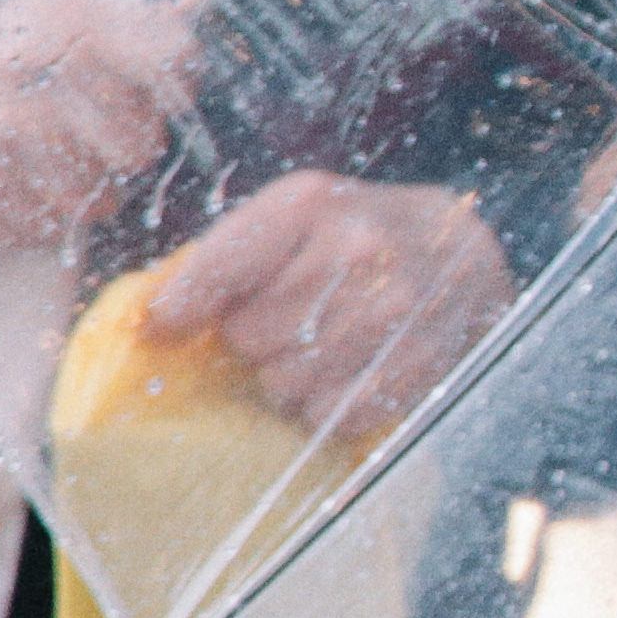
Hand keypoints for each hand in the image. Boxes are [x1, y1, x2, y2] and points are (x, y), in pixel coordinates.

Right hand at [0, 0, 198, 256]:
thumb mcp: (62, 20)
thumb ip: (139, 24)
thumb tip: (197, 6)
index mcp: (58, 20)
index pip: (171, 63)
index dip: (176, 90)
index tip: (158, 93)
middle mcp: (18, 72)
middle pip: (139, 147)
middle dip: (128, 153)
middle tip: (98, 143)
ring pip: (92, 199)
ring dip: (85, 194)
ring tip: (51, 166)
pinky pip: (41, 228)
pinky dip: (38, 218)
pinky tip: (12, 186)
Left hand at [142, 170, 516, 439]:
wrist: (468, 252)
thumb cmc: (361, 232)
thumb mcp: (296, 216)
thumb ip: (226, 257)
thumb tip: (148, 324)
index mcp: (310, 204)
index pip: (216, 269)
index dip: (178, 308)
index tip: (161, 329)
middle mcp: (356, 251)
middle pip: (247, 337)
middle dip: (255, 339)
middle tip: (288, 322)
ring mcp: (394, 311)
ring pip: (285, 381)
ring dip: (290, 376)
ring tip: (321, 348)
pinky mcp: (417, 364)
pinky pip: (331, 413)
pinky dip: (330, 405)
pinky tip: (349, 373)